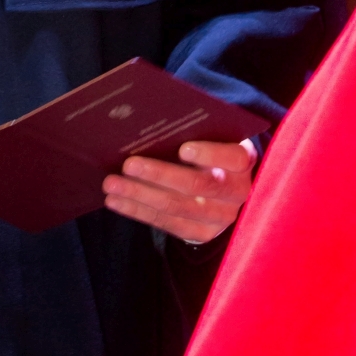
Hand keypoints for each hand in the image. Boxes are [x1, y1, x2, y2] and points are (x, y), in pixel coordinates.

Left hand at [103, 139, 255, 244]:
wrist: (226, 188)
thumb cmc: (211, 151)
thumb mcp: (214, 138)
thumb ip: (195, 131)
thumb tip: (148, 121)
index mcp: (243, 161)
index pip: (233, 158)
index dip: (210, 154)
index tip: (183, 148)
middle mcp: (237, 192)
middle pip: (198, 184)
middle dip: (159, 174)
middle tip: (128, 164)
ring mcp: (220, 217)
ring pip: (177, 206)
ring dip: (140, 195)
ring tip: (112, 184)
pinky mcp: (202, 233)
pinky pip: (167, 224)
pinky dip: (138, 211)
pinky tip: (116, 202)